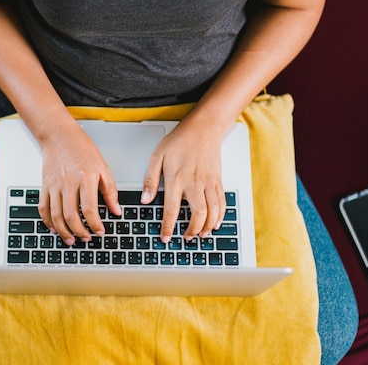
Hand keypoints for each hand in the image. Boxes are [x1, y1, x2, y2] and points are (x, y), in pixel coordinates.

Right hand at [38, 125, 120, 244]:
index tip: (100, 231)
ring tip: (71, 239)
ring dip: (63, 231)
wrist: (59, 136)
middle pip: (70, 215)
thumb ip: (110, 191)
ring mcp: (54, 185)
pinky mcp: (44, 186)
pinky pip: (43, 208)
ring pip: (55, 215)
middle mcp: (68, 183)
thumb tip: (116, 210)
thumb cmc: (82, 149)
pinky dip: (47, 221)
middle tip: (86, 238)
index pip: (89, 208)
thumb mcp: (103, 168)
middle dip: (79, 232)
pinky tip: (55, 228)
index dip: (95, 224)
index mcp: (85, 178)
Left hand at [141, 120, 225, 241]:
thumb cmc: (179, 141)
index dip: (168, 227)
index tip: (165, 237)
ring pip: (213, 211)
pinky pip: (222, 202)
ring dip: (208, 226)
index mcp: (176, 179)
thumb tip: (145, 199)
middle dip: (192, 231)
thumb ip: (150, 179)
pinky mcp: (218, 180)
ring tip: (201, 235)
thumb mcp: (157, 157)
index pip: (172, 210)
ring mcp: (208, 182)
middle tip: (186, 237)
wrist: (202, 129)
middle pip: (198, 214)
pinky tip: (215, 223)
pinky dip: (220, 216)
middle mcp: (194, 183)